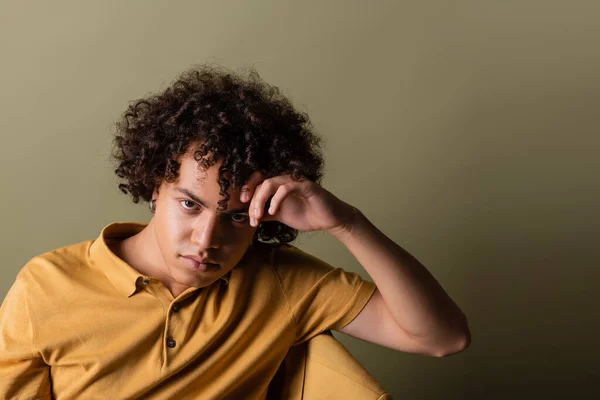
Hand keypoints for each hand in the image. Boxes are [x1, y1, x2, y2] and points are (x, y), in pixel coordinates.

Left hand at [240, 172, 357, 233]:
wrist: (329, 220)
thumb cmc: (307, 215)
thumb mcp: (280, 216)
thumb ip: (266, 213)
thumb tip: (249, 215)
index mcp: (279, 184)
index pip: (257, 181)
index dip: (247, 190)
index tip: (242, 206)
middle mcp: (285, 179)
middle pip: (260, 181)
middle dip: (252, 198)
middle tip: (251, 215)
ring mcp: (295, 180)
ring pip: (269, 183)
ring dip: (260, 200)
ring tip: (258, 216)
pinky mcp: (305, 185)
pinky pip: (285, 188)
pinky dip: (276, 200)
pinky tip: (273, 212)